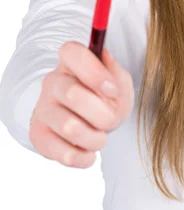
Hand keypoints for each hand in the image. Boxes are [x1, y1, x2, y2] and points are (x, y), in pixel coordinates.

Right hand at [29, 41, 134, 167]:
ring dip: (96, 138)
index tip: (112, 90)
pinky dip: (84, 157)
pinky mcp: (38, 135)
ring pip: (70, 128)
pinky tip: (89, 151)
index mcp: (71, 61)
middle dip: (103, 113)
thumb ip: (116, 73)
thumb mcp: (119, 82)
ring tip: (100, 137)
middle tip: (111, 120)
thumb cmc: (106, 97)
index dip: (94, 72)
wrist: (91, 121)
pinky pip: (63, 154)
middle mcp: (52, 81)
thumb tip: (104, 60)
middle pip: (72, 94)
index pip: (72, 52)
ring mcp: (43, 109)